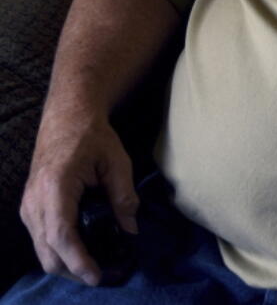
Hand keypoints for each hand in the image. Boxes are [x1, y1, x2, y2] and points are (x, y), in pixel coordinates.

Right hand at [19, 111, 138, 286]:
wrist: (66, 119)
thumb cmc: (92, 137)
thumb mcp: (117, 162)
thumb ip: (124, 197)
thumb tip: (130, 230)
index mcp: (55, 187)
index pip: (62, 235)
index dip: (78, 261)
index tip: (97, 276)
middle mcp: (35, 201)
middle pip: (48, 252)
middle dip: (74, 270)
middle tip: (104, 276)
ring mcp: (28, 207)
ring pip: (41, 251)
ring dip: (66, 264)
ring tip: (96, 267)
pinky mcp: (29, 209)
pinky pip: (40, 240)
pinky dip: (59, 252)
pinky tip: (81, 252)